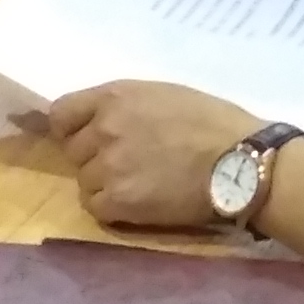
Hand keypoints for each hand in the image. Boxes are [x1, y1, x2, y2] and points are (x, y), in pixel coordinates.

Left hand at [44, 82, 265, 228]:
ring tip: (139, 186)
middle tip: (128, 165)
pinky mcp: (118, 200)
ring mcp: (108, 165)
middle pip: (73, 151)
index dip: (73, 129)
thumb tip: (104, 121)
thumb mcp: (164, 95)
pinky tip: (139, 204)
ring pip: (84, 181)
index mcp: (115, 96)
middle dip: (95, 158)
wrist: (242, 162)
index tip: (89, 138)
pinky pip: (95, 207)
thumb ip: (127, 106)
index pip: (61, 113)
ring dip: (106, 185)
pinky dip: (113, 208)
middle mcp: (104, 128)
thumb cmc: (215, 123)